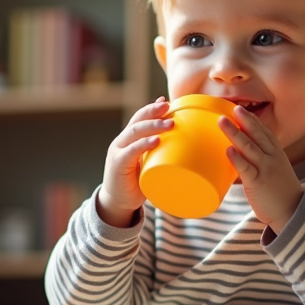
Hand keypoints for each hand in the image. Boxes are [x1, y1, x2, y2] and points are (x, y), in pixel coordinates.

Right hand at [97, 97, 172, 227]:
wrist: (118, 202)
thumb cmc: (137, 183)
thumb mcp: (149, 164)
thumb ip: (160, 154)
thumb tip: (186, 150)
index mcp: (129, 139)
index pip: (139, 118)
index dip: (151, 108)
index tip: (166, 101)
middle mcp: (122, 141)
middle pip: (137, 120)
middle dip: (153, 111)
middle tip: (169, 107)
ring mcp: (118, 152)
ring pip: (135, 132)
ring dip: (153, 125)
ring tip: (169, 123)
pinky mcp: (118, 165)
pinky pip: (131, 151)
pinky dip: (143, 144)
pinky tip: (155, 141)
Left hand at [220, 106, 303, 232]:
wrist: (291, 211)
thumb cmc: (280, 192)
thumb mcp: (275, 169)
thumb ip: (259, 161)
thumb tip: (236, 156)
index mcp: (276, 153)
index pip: (265, 131)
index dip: (252, 119)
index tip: (241, 109)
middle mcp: (272, 157)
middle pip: (257, 134)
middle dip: (244, 119)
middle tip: (232, 107)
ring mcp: (265, 169)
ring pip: (249, 147)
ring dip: (234, 133)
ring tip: (222, 121)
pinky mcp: (257, 183)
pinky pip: (246, 168)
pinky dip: (236, 158)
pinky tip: (228, 150)